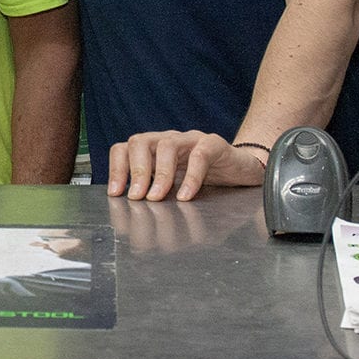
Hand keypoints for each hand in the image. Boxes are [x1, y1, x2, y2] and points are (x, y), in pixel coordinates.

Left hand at [107, 130, 265, 201]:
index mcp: (153, 149)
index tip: (115, 193)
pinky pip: (200, 155)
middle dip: (135, 170)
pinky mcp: (214, 144)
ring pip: (167, 145)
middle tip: (136, 197)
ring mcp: (190, 139)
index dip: (116, 169)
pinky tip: (186, 195)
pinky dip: (191, 176)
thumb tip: (134, 219)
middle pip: (140, 142)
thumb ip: (157, 195)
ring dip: (160, 174)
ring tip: (157, 198)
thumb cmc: (206, 179)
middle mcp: (168, 140)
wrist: (242, 170)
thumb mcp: (175, 188)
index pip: (124, 149)